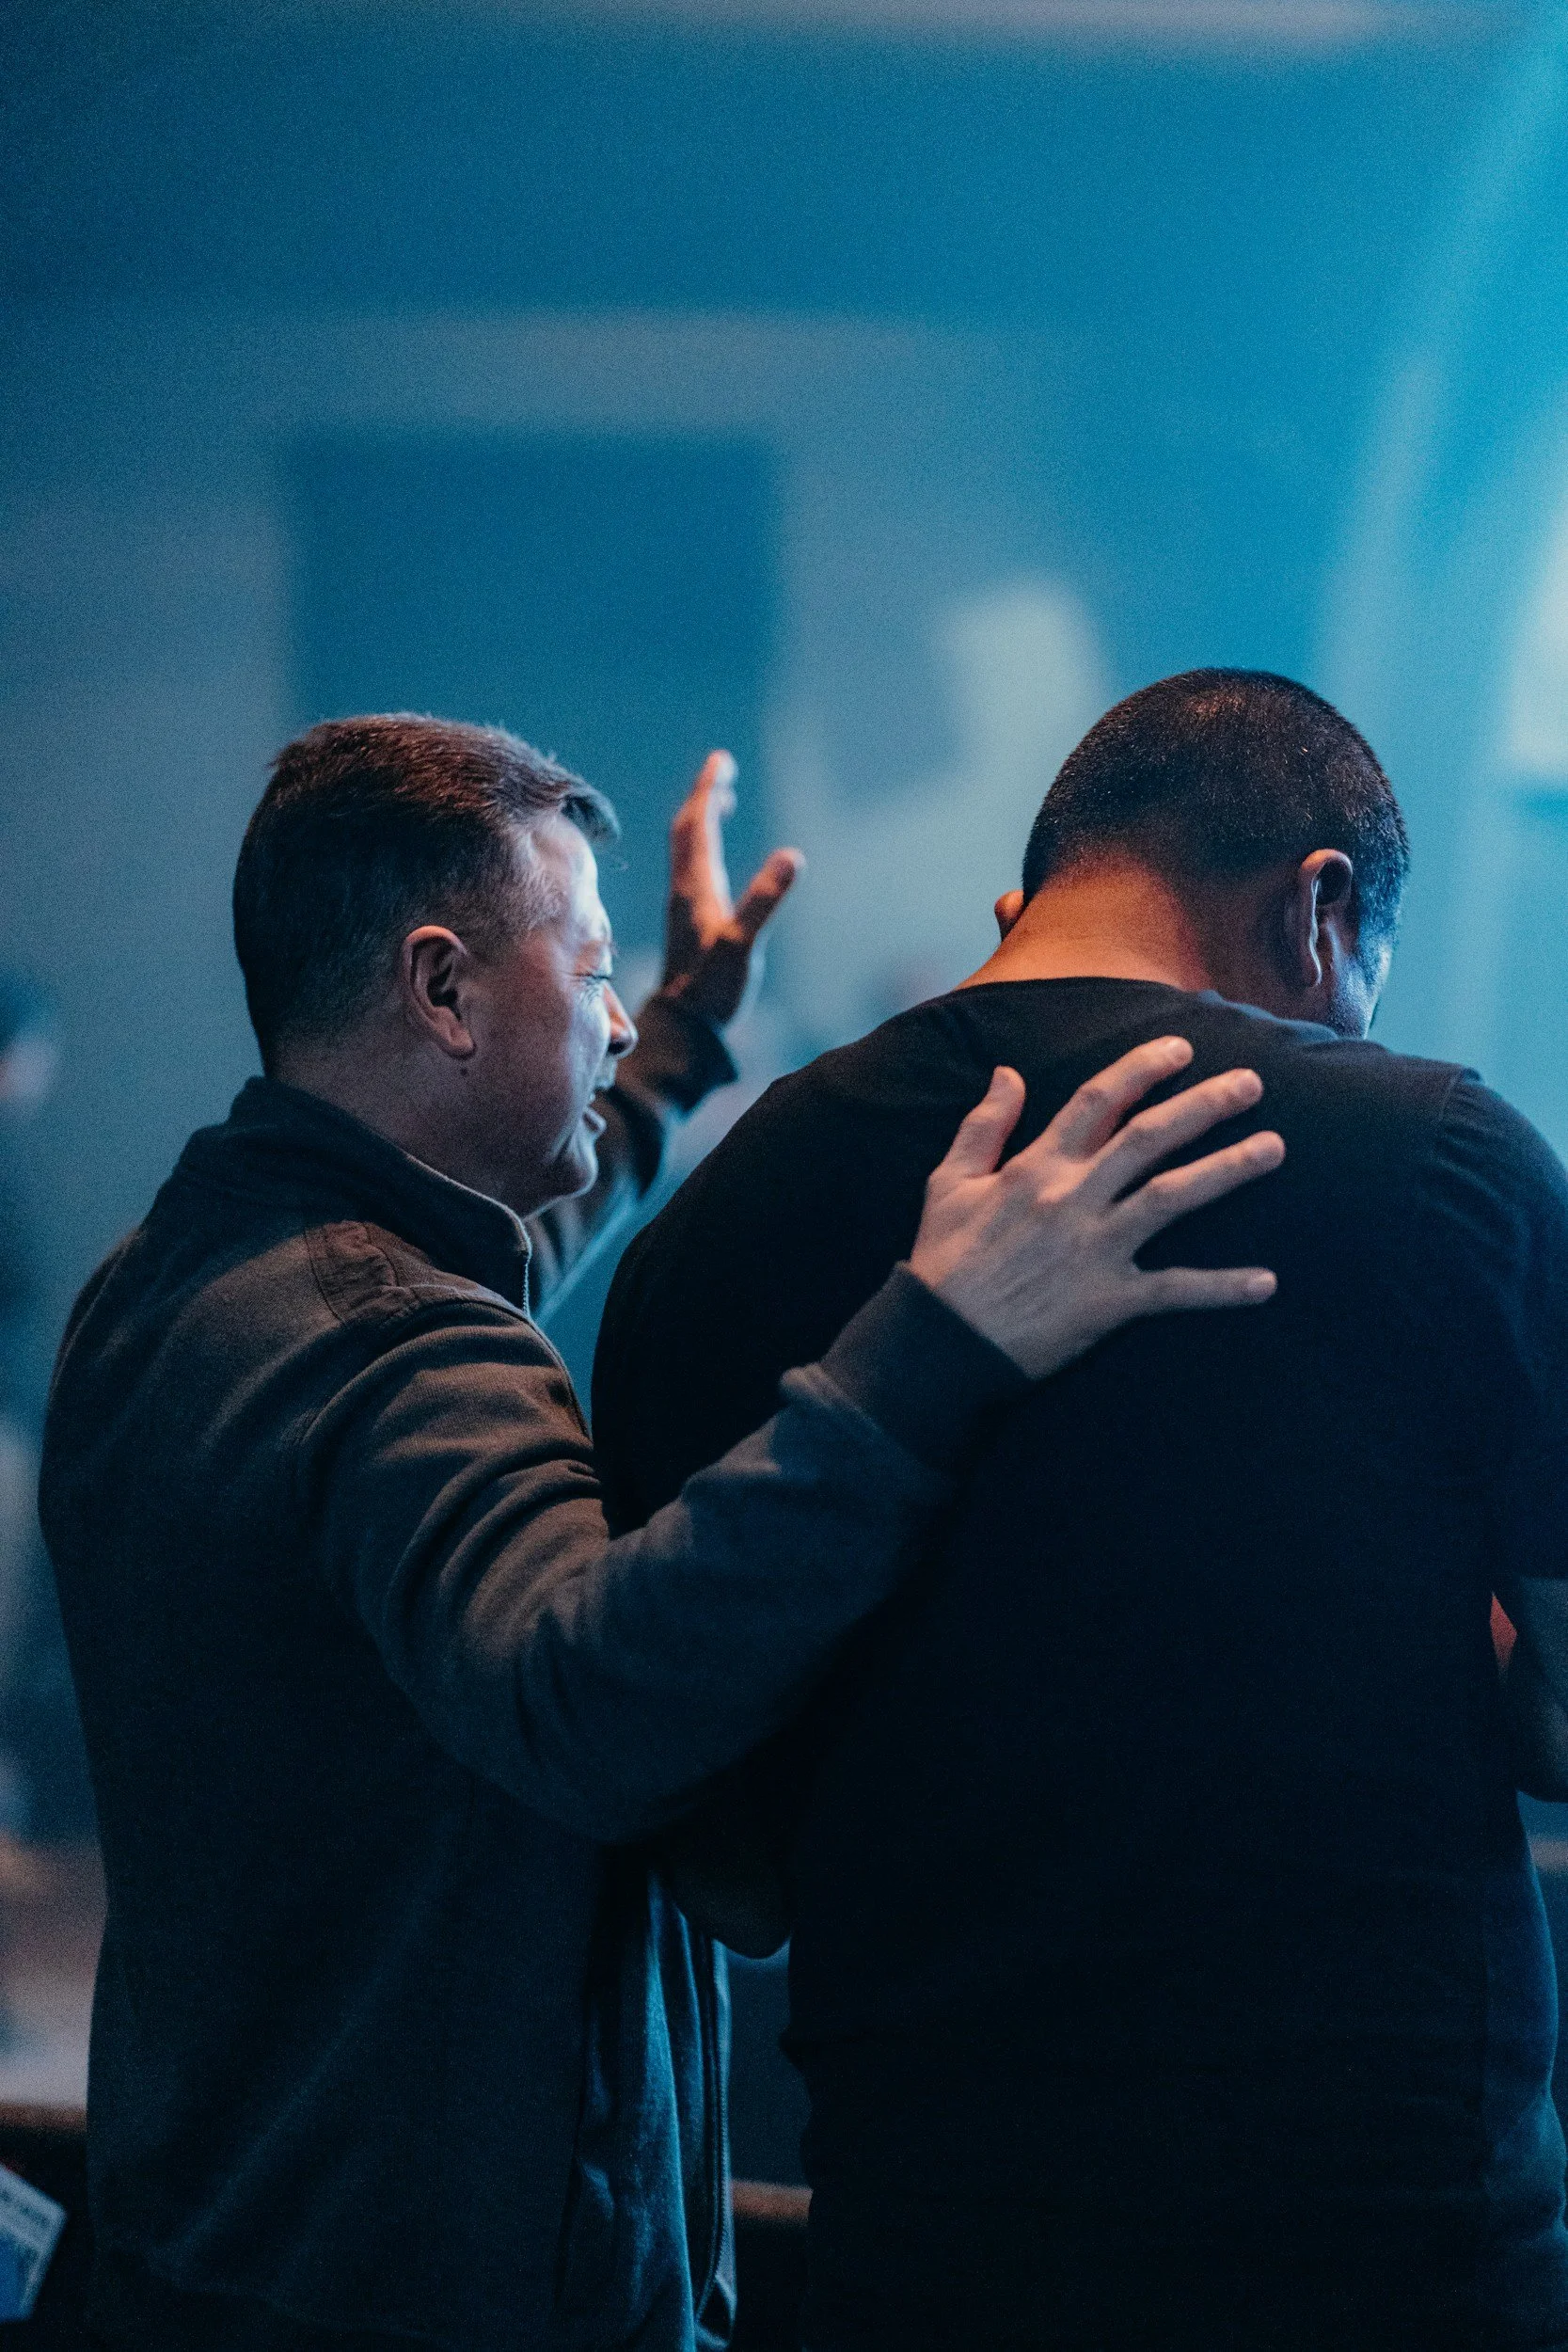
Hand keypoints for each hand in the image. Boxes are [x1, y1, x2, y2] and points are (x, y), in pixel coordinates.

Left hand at [659, 751, 802, 1027]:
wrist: (684, 1028)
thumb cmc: (713, 990)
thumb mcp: (742, 943)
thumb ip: (764, 900)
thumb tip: (791, 855)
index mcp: (695, 886)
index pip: (697, 825)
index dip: (708, 790)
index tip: (720, 761)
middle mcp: (684, 891)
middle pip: (687, 830)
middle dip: (704, 797)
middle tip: (721, 769)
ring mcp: (685, 908)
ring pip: (687, 852)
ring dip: (702, 822)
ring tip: (720, 802)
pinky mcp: (689, 925)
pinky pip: (693, 873)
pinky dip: (704, 853)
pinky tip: (715, 862)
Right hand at [908, 1038, 1284, 1379]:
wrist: (939, 1341)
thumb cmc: (943, 1261)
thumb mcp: (949, 1183)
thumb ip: (984, 1125)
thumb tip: (1008, 1073)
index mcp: (1037, 1167)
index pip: (1099, 1101)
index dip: (1143, 1069)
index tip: (1182, 1048)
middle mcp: (1073, 1198)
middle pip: (1149, 1137)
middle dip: (1204, 1104)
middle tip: (1252, 1082)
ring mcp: (1095, 1248)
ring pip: (1172, 1197)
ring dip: (1227, 1169)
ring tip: (1274, 1148)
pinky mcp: (1108, 1300)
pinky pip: (1174, 1290)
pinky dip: (1221, 1287)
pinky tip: (1266, 1283)